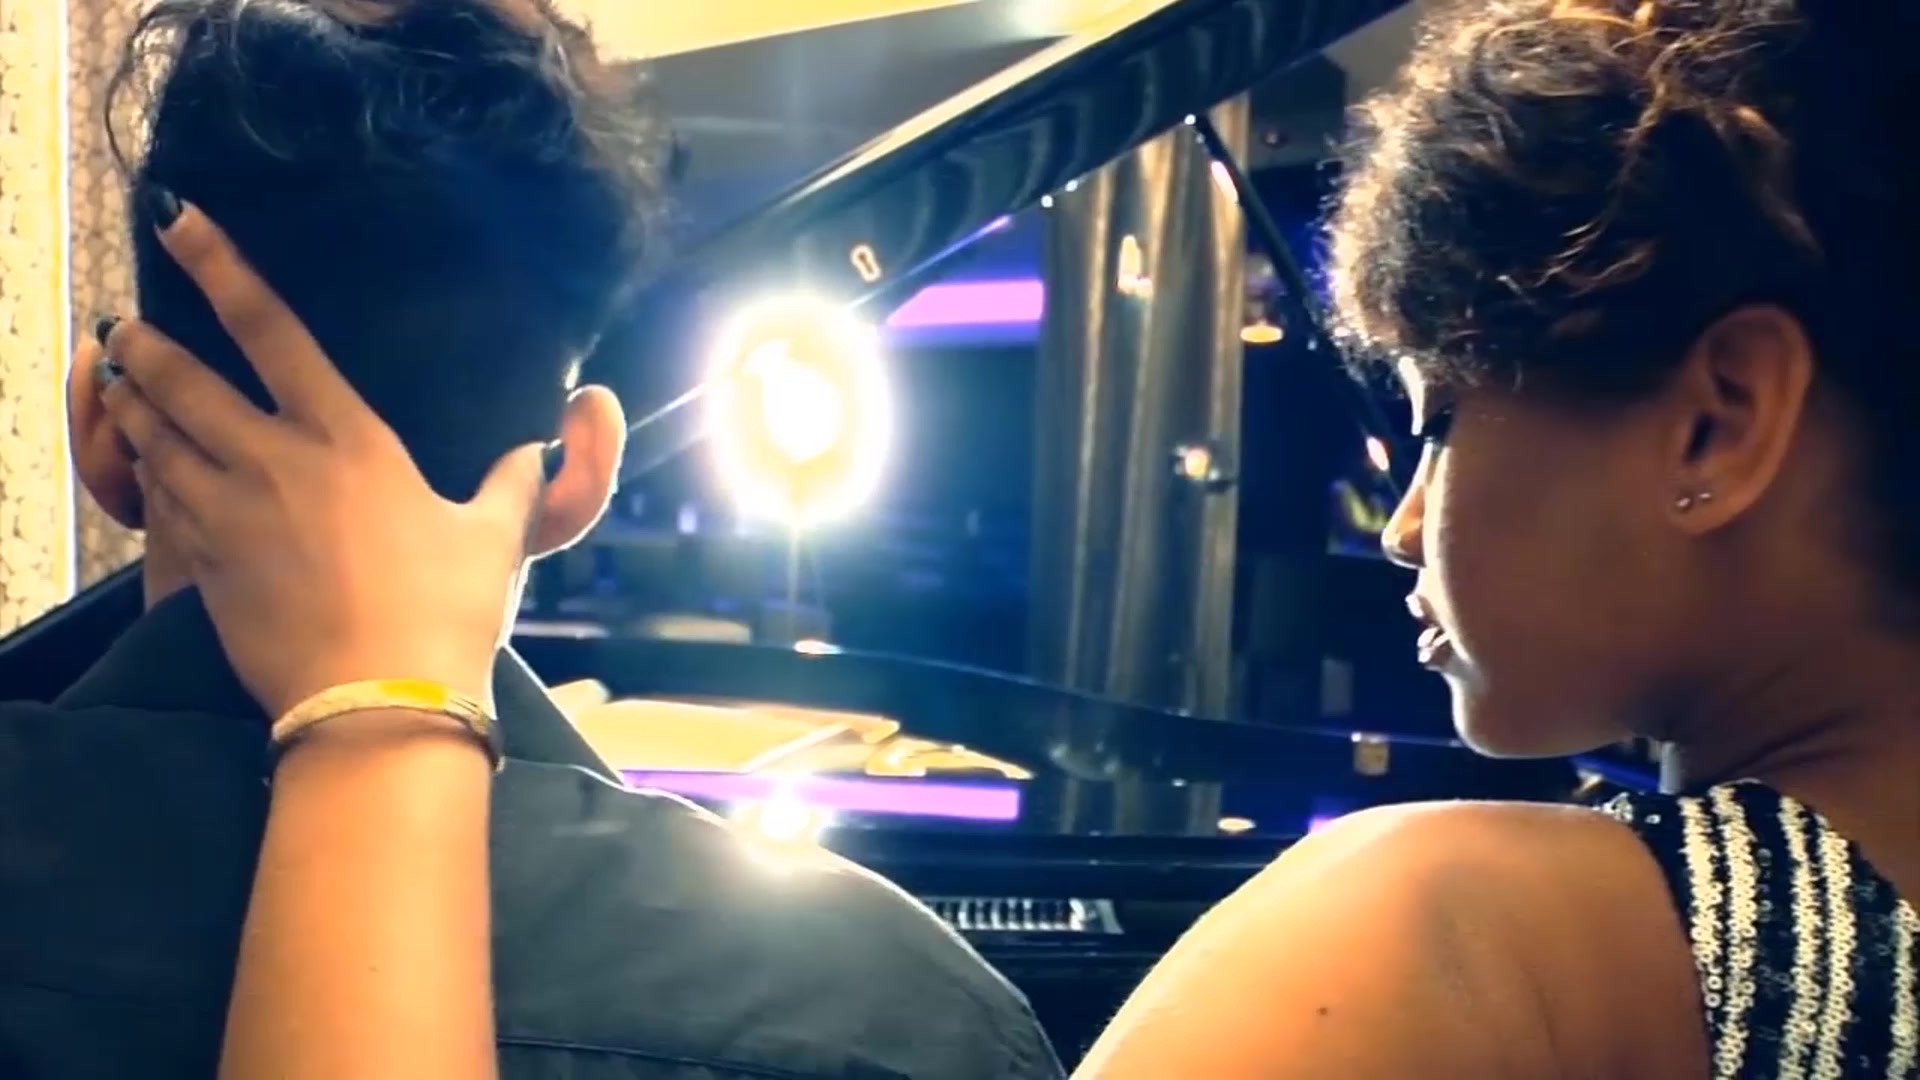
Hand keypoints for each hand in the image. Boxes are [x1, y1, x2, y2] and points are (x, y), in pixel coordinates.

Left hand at [94, 193, 543, 719]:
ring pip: (157, 440)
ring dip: (136, 408)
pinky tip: (149, 469)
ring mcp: (229, 516)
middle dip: (146, 347)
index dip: (220, 267)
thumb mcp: (494, 538)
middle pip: (183, 382)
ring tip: (122, 386)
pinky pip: (160, 505)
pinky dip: (148, 477)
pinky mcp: (205, 569)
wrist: (377, 702)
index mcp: (347, 438)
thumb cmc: (444, 612)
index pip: (271, 330)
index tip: (180, 223)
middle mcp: (274, 462)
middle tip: (124, 328)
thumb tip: (537, 452)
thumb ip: (512, 485)